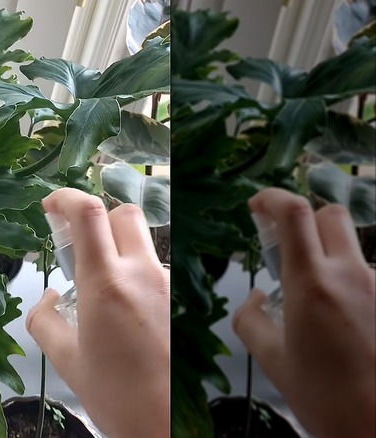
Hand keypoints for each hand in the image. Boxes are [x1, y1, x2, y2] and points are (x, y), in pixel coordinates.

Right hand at [26, 188, 169, 437]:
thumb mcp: (66, 360)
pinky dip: (138, 273)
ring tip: (105, 287)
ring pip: (143, 242)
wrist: (169, 425)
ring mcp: (168, 285)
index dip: (65, 196)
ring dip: (119, 249)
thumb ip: (46, 319)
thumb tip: (48, 297)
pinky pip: (157, 269)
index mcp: (106, 285)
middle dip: (96, 218)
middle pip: (122, 213)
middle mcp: (142, 275)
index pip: (87, 213)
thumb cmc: (115, 396)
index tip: (51, 205)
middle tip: (78, 245)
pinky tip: (131, 310)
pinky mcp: (183, 299)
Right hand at [233, 188, 375, 437]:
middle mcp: (350, 275)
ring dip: (329, 256)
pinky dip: (348, 283)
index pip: (294, 213)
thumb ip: (252, 320)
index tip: (257, 206)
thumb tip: (257, 297)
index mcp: (311, 284)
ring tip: (317, 299)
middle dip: (304, 220)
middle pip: (330, 215)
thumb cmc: (323, 397)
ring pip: (351, 248)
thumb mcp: (273, 360)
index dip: (272, 197)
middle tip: (286, 247)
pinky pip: (367, 276)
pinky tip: (344, 319)